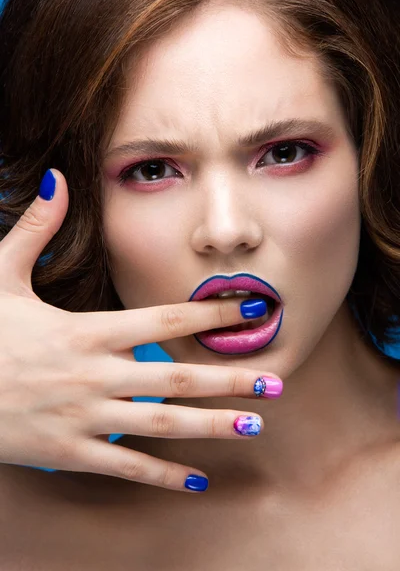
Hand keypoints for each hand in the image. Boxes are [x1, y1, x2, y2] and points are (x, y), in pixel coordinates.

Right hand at [0, 169, 281, 490]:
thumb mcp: (0, 273)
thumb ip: (34, 229)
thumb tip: (53, 180)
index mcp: (85, 330)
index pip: (164, 317)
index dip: (211, 313)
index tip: (250, 310)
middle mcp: (94, 374)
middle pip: (177, 376)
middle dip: (231, 379)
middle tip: (275, 381)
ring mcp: (84, 416)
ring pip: (162, 425)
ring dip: (213, 426)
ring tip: (255, 426)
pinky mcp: (68, 450)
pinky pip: (125, 467)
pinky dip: (163, 475)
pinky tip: (197, 480)